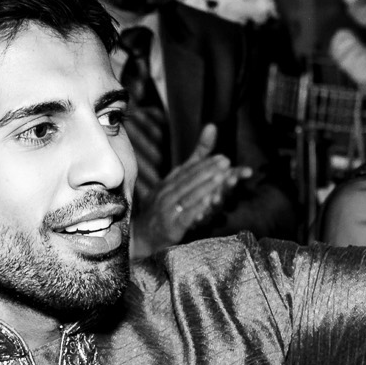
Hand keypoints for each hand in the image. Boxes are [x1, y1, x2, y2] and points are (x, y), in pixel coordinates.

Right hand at [134, 124, 253, 250]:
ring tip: (222, 178)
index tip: (222, 158)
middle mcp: (166, 193)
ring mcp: (167, 210)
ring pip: (188, 196)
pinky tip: (209, 202)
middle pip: (188, 180)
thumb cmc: (162, 208)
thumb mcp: (176, 183)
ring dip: (205, 186)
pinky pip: (184, 216)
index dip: (205, 163)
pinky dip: (197, 208)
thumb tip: (212, 126)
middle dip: (208, 170)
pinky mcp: (170, 227)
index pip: (187, 170)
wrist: (140, 238)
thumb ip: (197, 158)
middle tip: (225, 163)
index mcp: (169, 182)